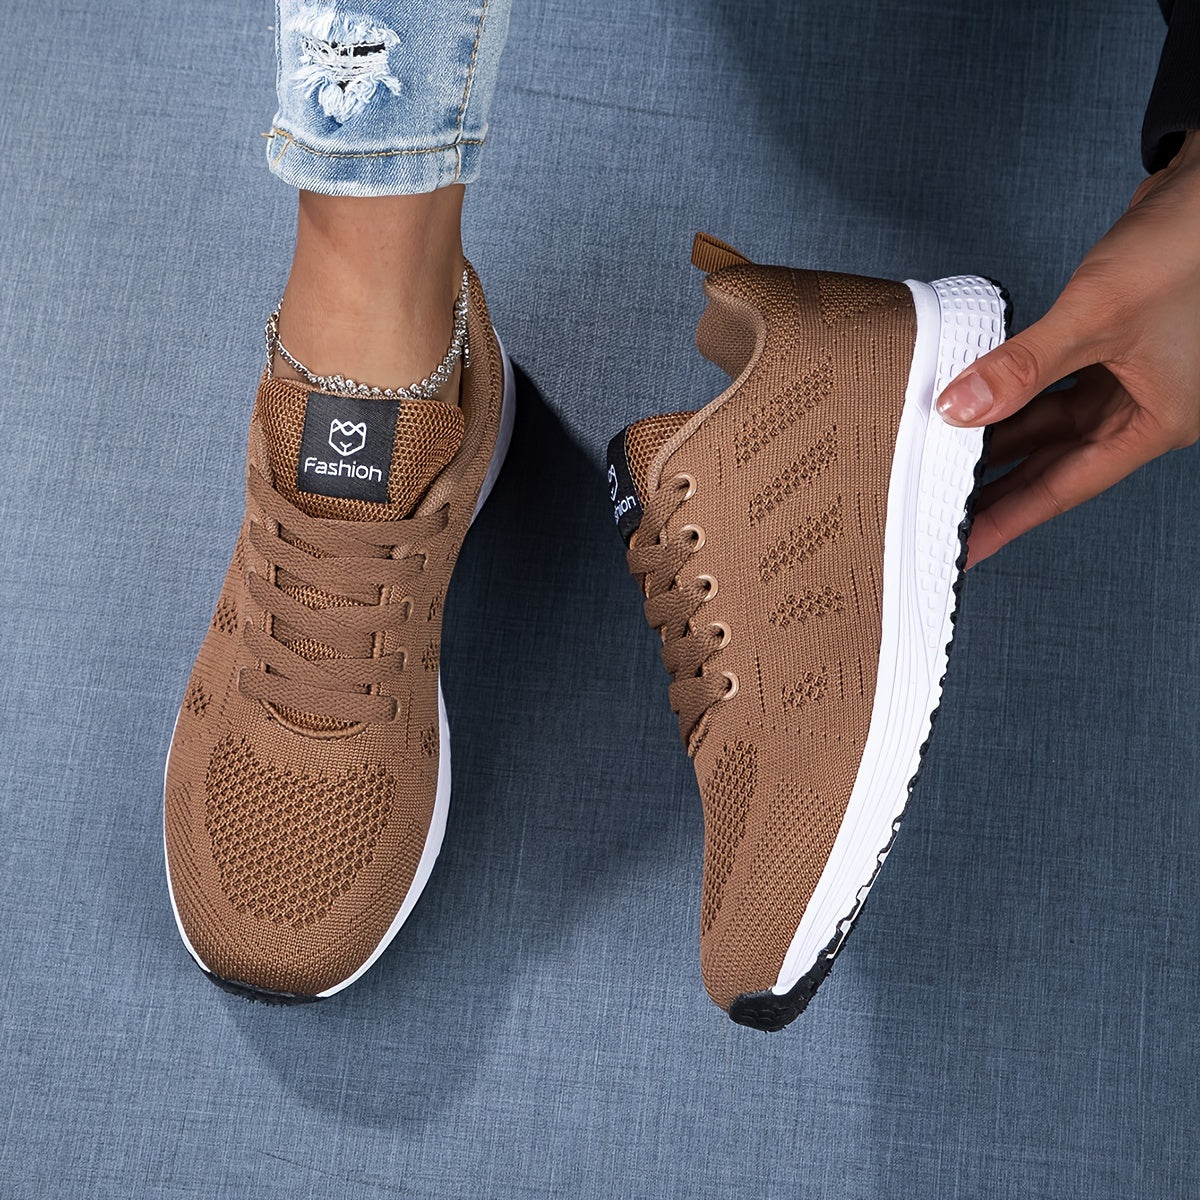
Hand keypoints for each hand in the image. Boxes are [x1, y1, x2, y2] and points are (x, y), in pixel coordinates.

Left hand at [936, 129, 1199, 565]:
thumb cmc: (1187, 245)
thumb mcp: (1097, 314)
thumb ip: (1023, 367)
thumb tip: (958, 410)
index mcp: (1156, 422)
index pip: (1065, 488)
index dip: (1010, 520)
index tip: (965, 552)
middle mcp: (1143, 409)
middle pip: (1054, 465)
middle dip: (996, 490)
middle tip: (937, 516)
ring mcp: (1130, 379)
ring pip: (1050, 425)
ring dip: (999, 441)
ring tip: (940, 466)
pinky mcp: (1112, 348)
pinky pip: (1052, 388)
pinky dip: (1014, 396)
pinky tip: (974, 405)